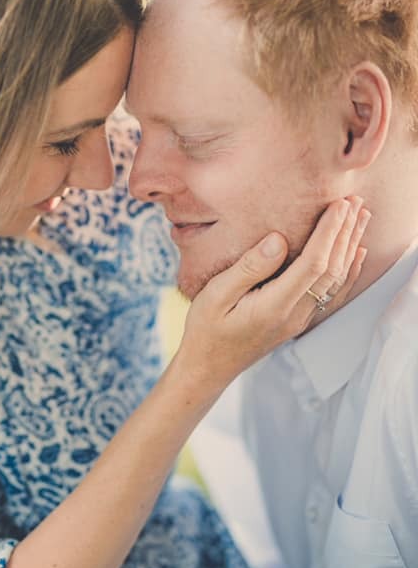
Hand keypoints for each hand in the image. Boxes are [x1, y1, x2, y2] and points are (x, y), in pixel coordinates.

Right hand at [175, 196, 369, 396]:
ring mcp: (300, 319)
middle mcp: (295, 314)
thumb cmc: (206, 328)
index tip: (339, 205)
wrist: (209, 366)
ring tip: (360, 216)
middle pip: (332, 269)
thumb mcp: (216, 294)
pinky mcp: (299, 319)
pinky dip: (350, 270)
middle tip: (355, 201)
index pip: (312, 264)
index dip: (329, 233)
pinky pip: (333, 293)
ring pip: (336, 280)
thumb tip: (278, 239)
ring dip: (350, 246)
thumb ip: (249, 267)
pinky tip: (357, 253)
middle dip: (345, 233)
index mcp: (274, 306)